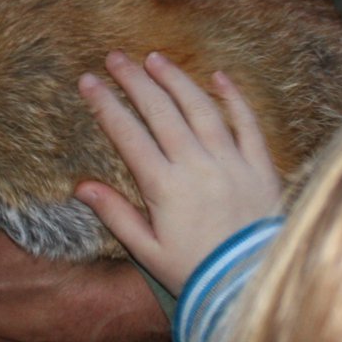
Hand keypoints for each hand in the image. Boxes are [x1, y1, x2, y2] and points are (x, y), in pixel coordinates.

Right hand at [73, 51, 282, 292]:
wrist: (251, 284)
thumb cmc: (196, 272)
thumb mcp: (148, 252)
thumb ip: (116, 215)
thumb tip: (82, 187)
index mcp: (164, 187)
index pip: (128, 134)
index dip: (105, 104)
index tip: (88, 80)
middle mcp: (197, 165)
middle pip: (160, 111)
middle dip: (134, 80)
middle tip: (116, 57)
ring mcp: (230, 161)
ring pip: (200, 108)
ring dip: (176, 79)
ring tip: (155, 59)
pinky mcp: (260, 165)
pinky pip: (246, 122)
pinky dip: (232, 96)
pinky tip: (218, 76)